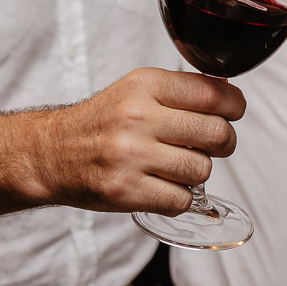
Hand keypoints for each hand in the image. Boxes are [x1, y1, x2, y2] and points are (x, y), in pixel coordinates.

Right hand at [40, 68, 245, 215]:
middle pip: (216, 133)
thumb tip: (229, 95)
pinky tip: (163, 185)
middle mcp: (137, 117)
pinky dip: (180, 196)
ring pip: (202, 169)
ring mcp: (131, 156)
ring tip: (177, 165)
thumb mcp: (136, 89)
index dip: (234, 106)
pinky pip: (182, 200)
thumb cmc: (102, 122)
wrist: (52, 152)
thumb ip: (180, 91)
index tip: (234, 112)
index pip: (212, 94)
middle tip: (214, 144)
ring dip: (198, 171)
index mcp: (144, 85)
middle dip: (225, 142)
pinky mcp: (126, 191)